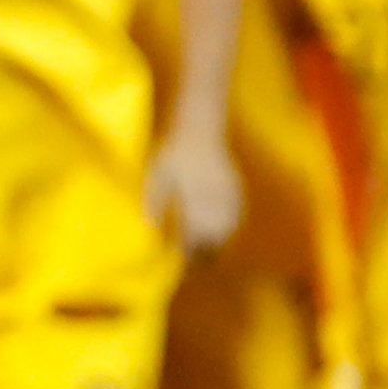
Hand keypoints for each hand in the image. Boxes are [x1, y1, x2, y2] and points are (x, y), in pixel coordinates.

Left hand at [148, 129, 244, 255]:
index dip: (192, 247)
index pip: (197, 230)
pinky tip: (219, 231)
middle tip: (194, 259)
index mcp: (194, 193)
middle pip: (216, 233)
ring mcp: (228, 192)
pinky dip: (229, 226)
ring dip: (219, 240)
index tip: (184, 257)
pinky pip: (237, 214)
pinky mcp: (236, 188)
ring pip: (229, 226)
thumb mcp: (157, 174)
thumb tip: (150, 228)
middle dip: (206, 249)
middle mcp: (214, 194)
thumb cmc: (173, 153)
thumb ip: (155, 201)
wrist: (199, 129)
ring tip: (206, 249)